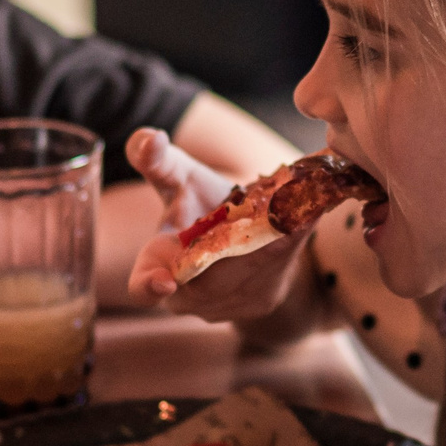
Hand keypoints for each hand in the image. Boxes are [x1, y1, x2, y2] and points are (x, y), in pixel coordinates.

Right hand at [122, 128, 309, 320]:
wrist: (240, 224)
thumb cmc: (198, 199)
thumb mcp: (178, 176)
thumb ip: (159, 160)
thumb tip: (150, 141)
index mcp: (157, 264)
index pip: (143, 287)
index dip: (149, 286)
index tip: (165, 282)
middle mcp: (189, 295)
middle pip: (214, 282)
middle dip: (237, 252)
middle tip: (263, 221)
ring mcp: (226, 304)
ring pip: (251, 276)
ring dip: (270, 246)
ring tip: (288, 213)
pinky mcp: (261, 300)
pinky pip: (277, 274)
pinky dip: (289, 245)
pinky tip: (302, 219)